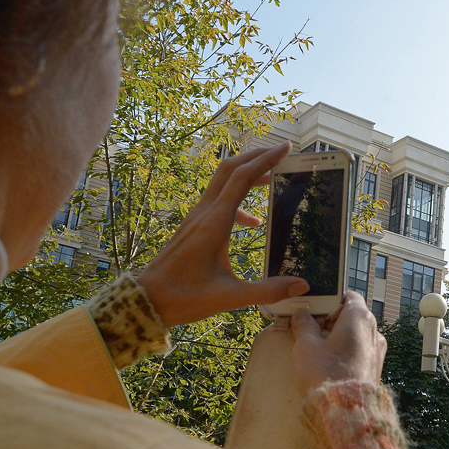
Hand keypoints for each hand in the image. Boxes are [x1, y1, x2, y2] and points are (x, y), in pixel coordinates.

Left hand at [136, 143, 307, 325]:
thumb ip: (268, 291)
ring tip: (271, 181)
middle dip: (256, 157)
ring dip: (246, 175)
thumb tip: (301, 286)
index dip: (265, 159)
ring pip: (222, 182)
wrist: (147, 300)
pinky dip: (237, 200)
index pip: (242, 178)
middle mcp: (204, 213)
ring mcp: (196, 218)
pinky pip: (217, 201)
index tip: (286, 148)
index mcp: (215, 223)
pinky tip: (252, 222)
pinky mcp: (192, 226)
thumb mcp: (230, 297)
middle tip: (281, 154)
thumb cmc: (185, 297)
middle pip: (230, 169)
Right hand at [290, 291, 385, 394]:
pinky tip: (331, 363)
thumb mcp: (306, 345)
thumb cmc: (326, 372)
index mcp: (359, 317)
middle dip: (332, 320)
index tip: (315, 309)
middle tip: (311, 329)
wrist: (346, 410)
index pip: (349, 296)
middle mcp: (374, 330)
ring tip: (319, 349)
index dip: (330, 299)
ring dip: (339, 337)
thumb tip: (302, 315)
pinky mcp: (375, 368)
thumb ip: (304, 326)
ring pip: (357, 335)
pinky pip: (360, 351)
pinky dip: (347, 351)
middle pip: (352, 316)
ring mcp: (377, 350)